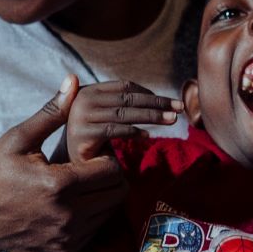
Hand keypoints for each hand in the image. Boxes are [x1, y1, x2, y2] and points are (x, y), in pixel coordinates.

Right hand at [0, 78, 131, 251]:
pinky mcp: (66, 250)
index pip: (112, 169)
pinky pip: (96, 229)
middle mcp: (69, 215)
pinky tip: (69, 204)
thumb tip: (73, 81)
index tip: (85, 153)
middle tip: (87, 167)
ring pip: (111, 211)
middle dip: (110, 175)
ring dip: (102, 195)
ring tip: (78, 184)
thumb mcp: (15, 141)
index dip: (105, 156)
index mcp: (60, 185)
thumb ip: (50, 114)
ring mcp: (69, 237)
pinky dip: (91, 215)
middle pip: (119, 191)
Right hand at [61, 80, 182, 163]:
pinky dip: (134, 132)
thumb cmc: (94, 140)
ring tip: (172, 120)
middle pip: (127, 98)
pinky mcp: (83, 134)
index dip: (149, 92)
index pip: (124, 86)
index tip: (170, 101)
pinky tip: (149, 135)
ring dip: (152, 116)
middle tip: (180, 108)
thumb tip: (156, 97)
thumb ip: (121, 104)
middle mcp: (81, 100)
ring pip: (124, 113)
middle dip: (157, 102)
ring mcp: (80, 116)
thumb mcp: (105, 117)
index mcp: (88, 90)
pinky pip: (115, 130)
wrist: (72, 164)